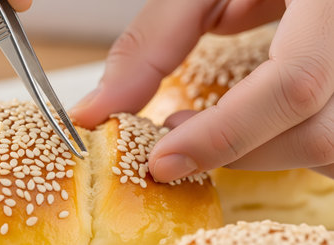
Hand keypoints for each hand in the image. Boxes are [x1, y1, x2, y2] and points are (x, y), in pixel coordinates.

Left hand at [70, 0, 333, 180]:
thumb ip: (154, 42)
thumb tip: (101, 107)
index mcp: (327, 3)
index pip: (293, 83)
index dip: (224, 134)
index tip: (162, 160)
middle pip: (318, 131)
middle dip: (237, 150)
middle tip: (178, 141)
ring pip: (328, 141)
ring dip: (261, 150)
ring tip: (210, 127)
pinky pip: (328, 130)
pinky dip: (279, 137)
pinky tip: (247, 115)